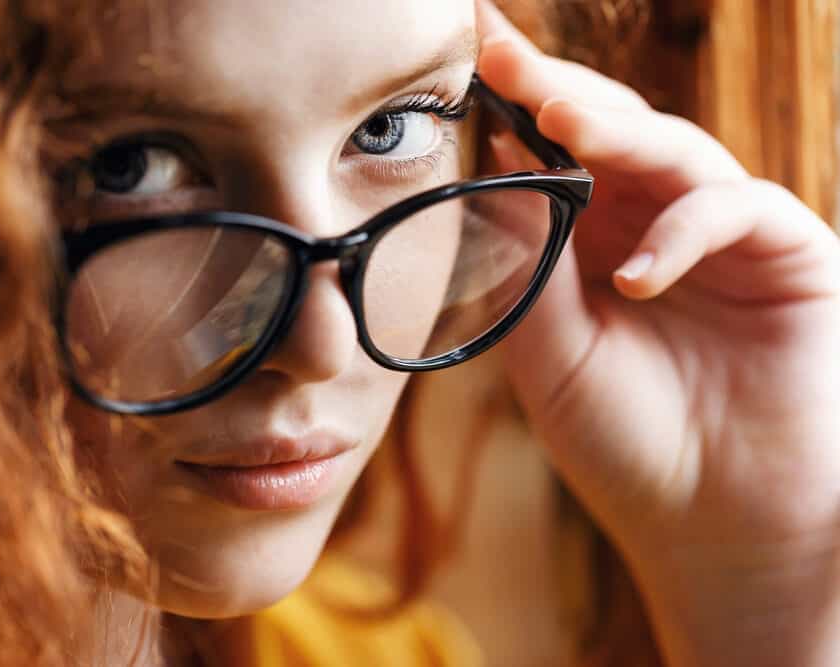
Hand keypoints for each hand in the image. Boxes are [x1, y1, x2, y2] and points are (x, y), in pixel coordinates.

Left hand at [478, 3, 839, 664]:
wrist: (715, 529)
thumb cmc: (626, 444)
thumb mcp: (549, 353)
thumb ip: (527, 262)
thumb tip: (496, 166)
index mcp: (593, 244)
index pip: (554, 157)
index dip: (515, 105)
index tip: (468, 54)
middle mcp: (654, 225)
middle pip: (609, 134)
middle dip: (557, 90)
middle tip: (501, 50)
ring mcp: (722, 236)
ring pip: (673, 151)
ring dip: (616, 133)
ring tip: (559, 119)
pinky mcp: (788, 255)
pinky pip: (736, 211)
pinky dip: (683, 234)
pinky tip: (636, 276)